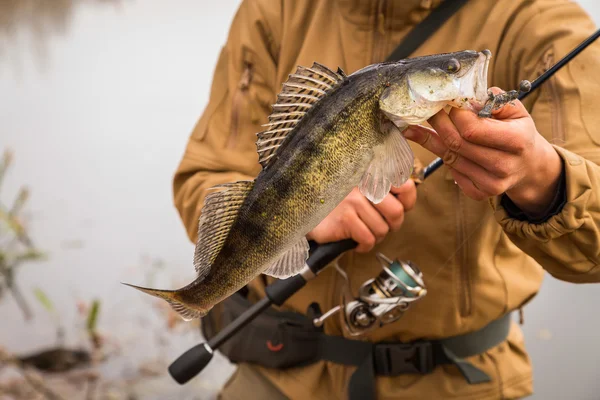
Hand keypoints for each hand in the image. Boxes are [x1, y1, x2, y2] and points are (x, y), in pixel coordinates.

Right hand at [306, 180, 416, 252]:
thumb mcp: (360, 190)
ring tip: (362, 231)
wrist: (305, 212)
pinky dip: (363, 245)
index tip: (397, 209)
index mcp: (370, 174)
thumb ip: (382, 191)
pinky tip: (355, 240)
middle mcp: (363, 184)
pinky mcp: (345, 218)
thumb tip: (405, 204)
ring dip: (374, 237)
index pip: (406, 187)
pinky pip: (368, 239)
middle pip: (397, 212)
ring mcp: (353, 201)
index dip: (407, 203)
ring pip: (382, 229)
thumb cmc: (335, 204)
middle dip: (391, 226)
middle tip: (379, 226)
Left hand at [403, 88, 562, 216]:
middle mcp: (504, 166)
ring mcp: (491, 183)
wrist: (528, 166)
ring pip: (449, 157)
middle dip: (438, 124)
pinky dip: (442, 155)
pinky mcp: (479, 193)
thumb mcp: (516, 111)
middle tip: (425, 110)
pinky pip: (452, 171)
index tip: (447, 102)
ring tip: (416, 126)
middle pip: (457, 143)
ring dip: (431, 139)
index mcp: (516, 141)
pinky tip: (434, 143)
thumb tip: (469, 100)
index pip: (472, 129)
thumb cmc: (518, 132)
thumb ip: (496, 101)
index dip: (455, 115)